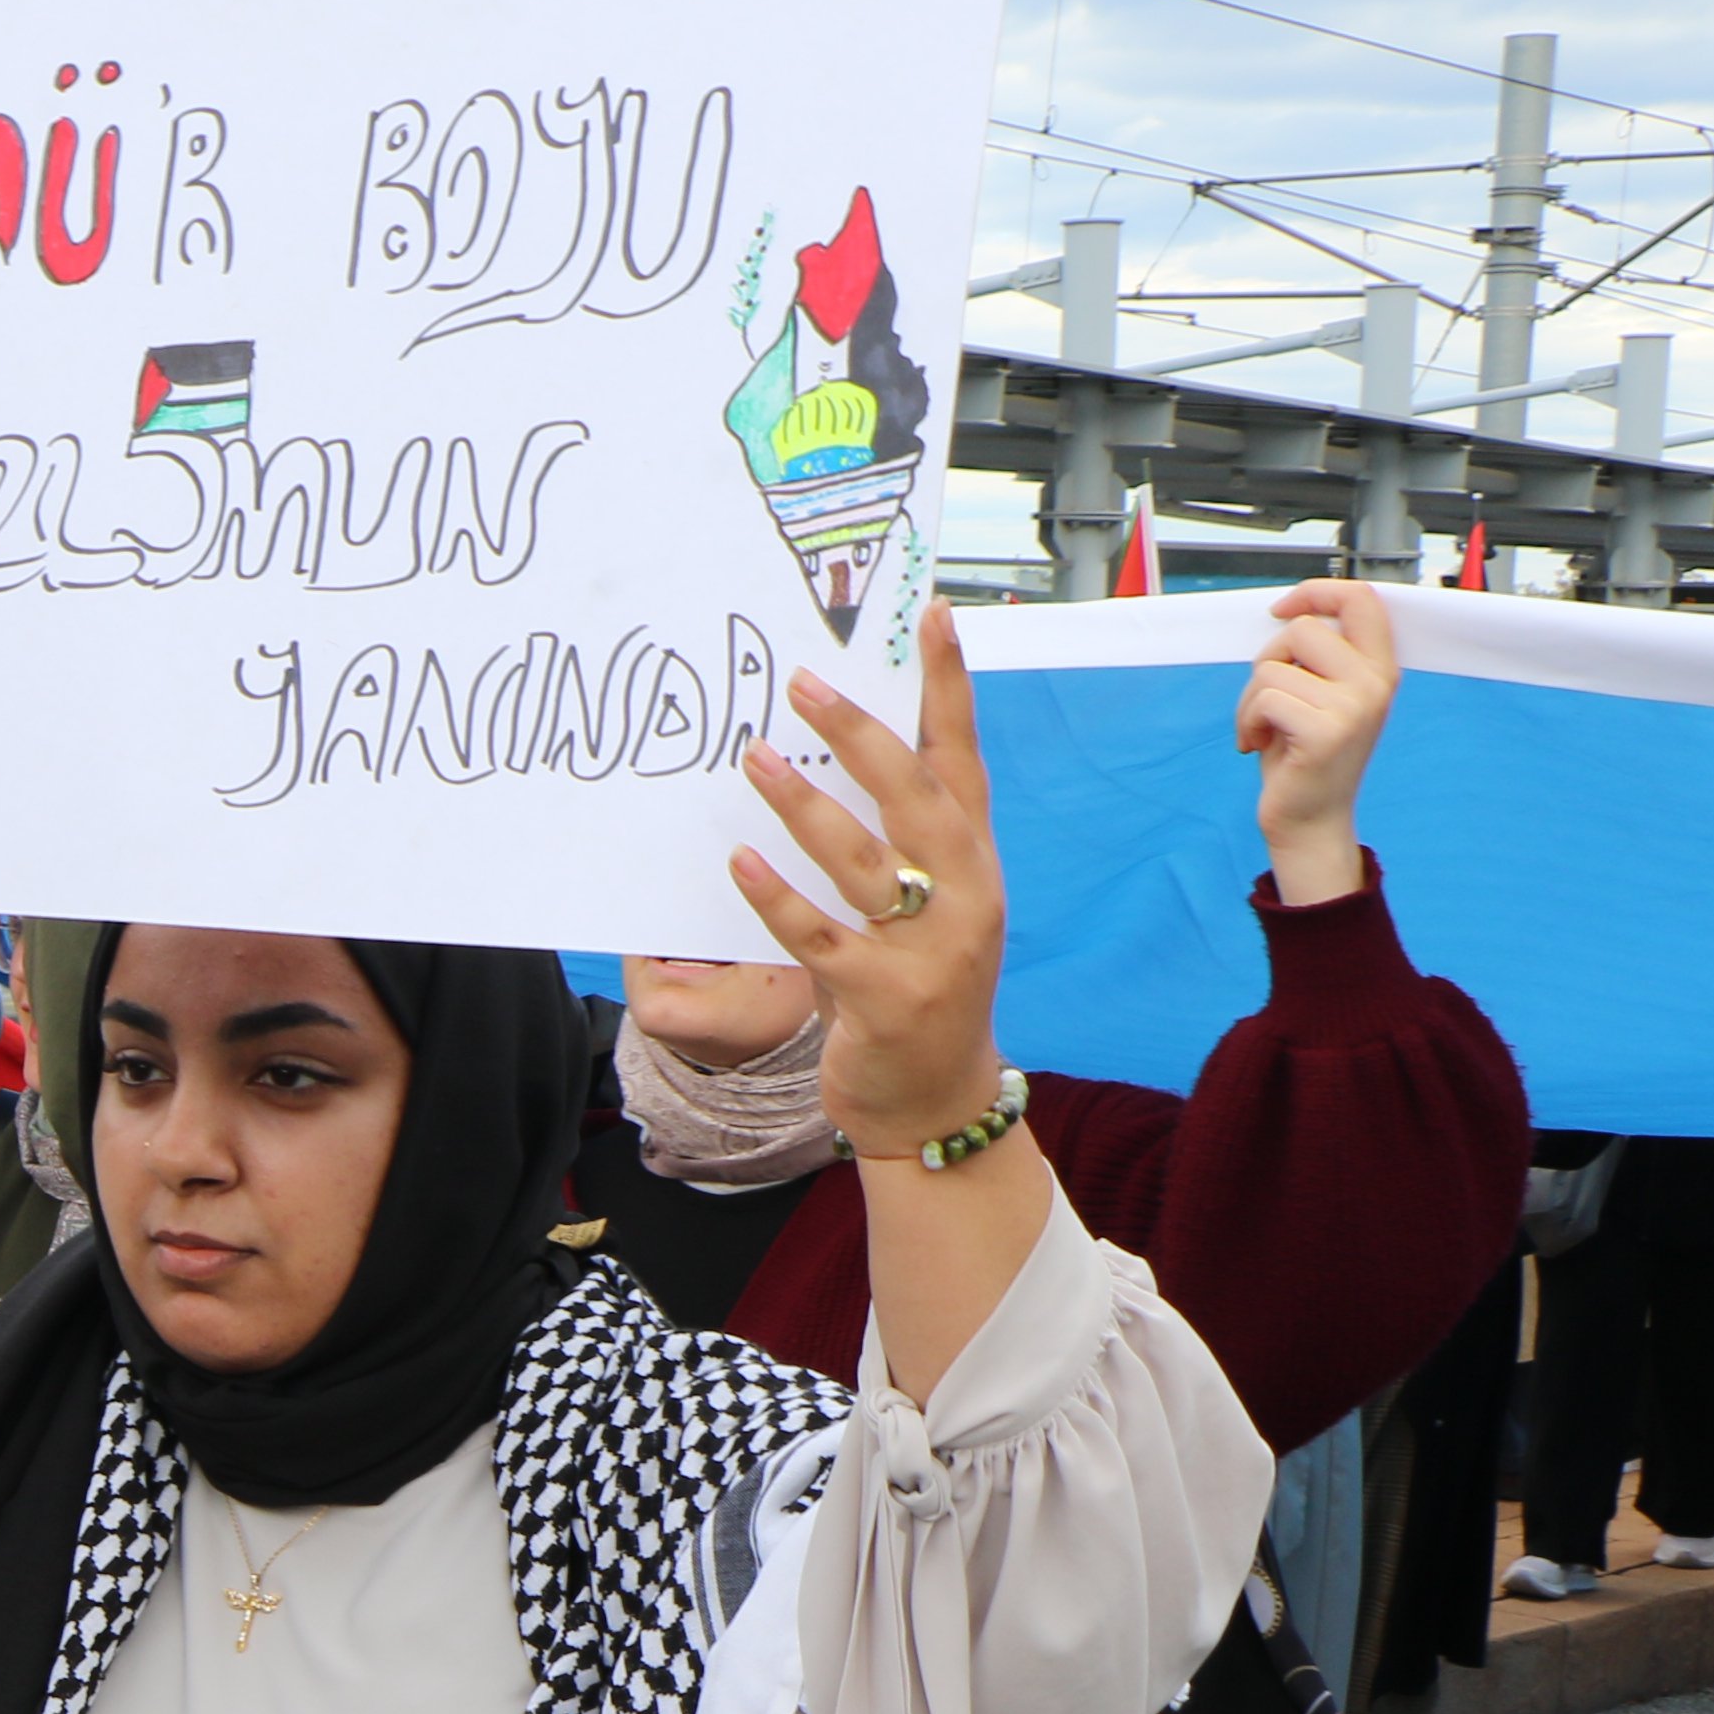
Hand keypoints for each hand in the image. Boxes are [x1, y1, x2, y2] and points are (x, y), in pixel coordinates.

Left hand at [733, 602, 1009, 1157]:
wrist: (934, 1097)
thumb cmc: (918, 985)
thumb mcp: (930, 903)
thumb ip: (904, 837)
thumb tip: (849, 749)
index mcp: (975, 861)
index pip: (962, 758)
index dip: (948, 687)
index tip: (931, 616)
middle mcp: (966, 895)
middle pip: (916, 796)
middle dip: (863, 734)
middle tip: (804, 683)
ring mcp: (932, 949)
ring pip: (864, 861)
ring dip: (805, 805)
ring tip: (753, 757)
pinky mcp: (885, 997)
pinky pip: (821, 938)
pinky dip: (777, 899)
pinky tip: (738, 863)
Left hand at [1237, 578, 1393, 904]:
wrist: (1310, 820)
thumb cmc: (1305, 755)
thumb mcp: (1321, 696)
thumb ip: (1319, 657)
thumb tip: (1291, 613)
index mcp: (1379, 668)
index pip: (1362, 600)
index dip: (1318, 592)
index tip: (1283, 607)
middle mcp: (1375, 683)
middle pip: (1304, 629)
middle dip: (1268, 660)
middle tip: (1267, 699)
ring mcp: (1355, 707)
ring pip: (1274, 666)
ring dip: (1250, 699)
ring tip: (1262, 728)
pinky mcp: (1327, 731)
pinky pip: (1265, 698)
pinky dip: (1246, 722)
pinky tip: (1256, 745)